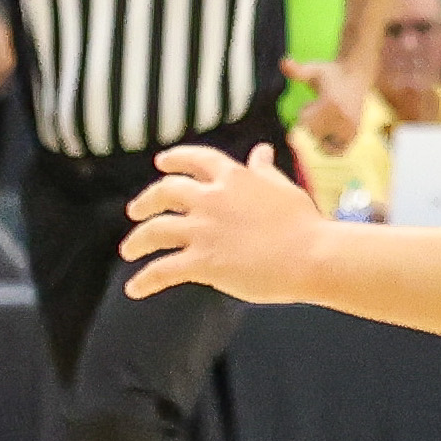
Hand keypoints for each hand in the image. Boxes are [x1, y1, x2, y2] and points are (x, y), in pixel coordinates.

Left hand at [119, 142, 331, 302]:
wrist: (312, 255)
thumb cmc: (304, 224)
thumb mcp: (282, 187)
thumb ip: (264, 170)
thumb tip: (260, 151)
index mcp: (232, 177)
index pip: (195, 160)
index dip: (174, 160)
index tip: (162, 163)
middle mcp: (212, 199)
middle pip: (165, 192)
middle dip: (146, 200)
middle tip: (135, 210)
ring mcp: (204, 230)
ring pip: (155, 231)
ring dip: (137, 240)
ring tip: (129, 250)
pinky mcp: (203, 262)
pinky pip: (163, 270)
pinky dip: (145, 280)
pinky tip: (134, 289)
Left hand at [281, 55, 370, 145]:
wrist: (356, 74)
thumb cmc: (330, 72)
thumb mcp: (313, 69)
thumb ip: (298, 70)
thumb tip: (283, 61)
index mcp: (331, 104)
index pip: (305, 122)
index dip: (305, 112)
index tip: (314, 101)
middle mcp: (343, 117)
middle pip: (314, 133)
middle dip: (313, 123)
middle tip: (322, 108)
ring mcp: (351, 127)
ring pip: (323, 143)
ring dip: (321, 134)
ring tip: (328, 119)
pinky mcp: (355, 133)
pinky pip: (338, 151)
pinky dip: (331, 147)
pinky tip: (330, 133)